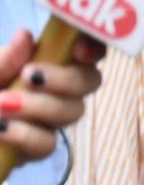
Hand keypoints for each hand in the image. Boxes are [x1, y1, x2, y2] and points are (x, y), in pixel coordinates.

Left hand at [0, 28, 102, 162]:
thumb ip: (5, 59)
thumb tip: (26, 36)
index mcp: (48, 61)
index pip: (89, 49)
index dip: (94, 46)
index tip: (78, 49)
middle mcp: (58, 88)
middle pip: (90, 81)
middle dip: (66, 79)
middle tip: (29, 75)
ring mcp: (50, 120)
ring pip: (73, 112)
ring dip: (39, 106)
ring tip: (2, 103)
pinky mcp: (37, 148)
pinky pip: (47, 143)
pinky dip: (24, 134)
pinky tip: (1, 129)